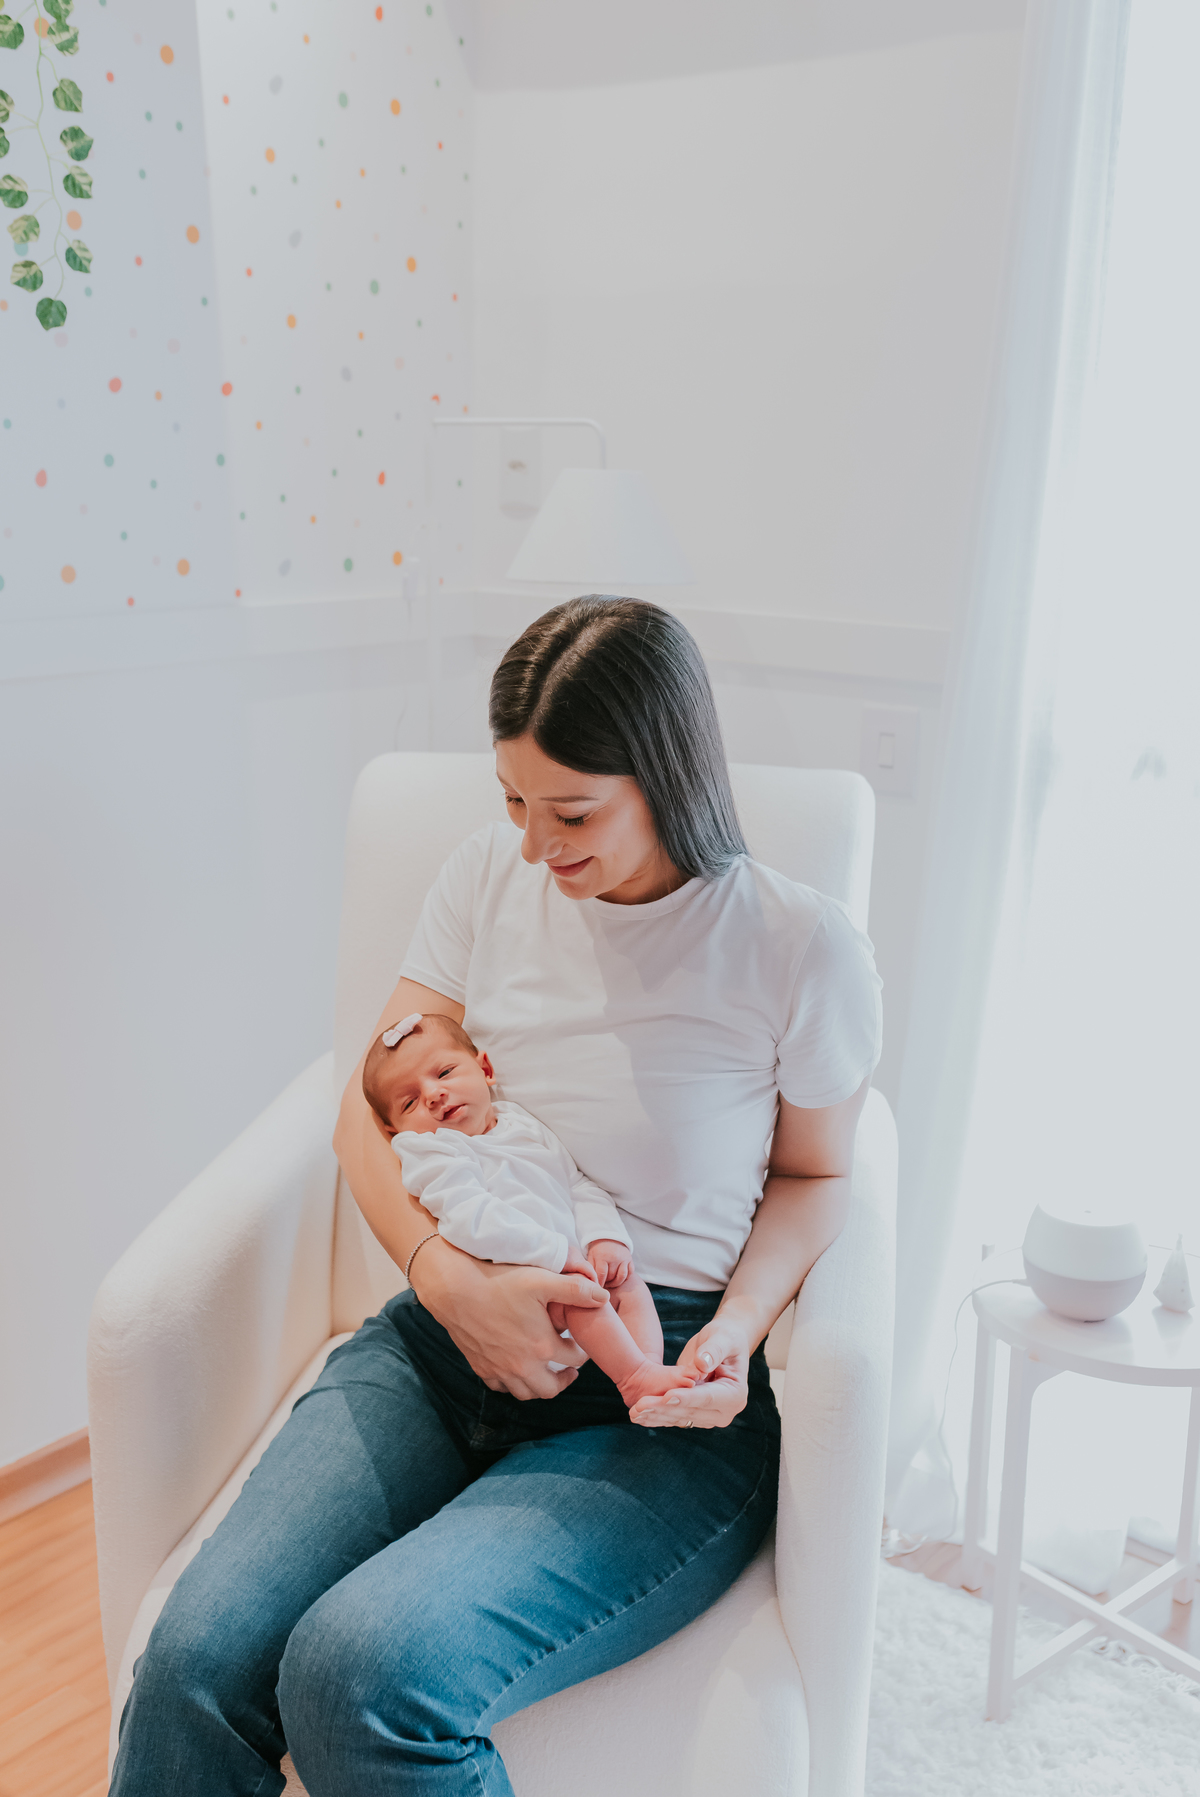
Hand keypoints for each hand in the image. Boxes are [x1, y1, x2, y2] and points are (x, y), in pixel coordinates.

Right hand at [411, 1239, 608, 1400]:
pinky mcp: (481, 1368)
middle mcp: (522, 1366)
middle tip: (570, 1366)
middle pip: (552, 1388)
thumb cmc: (499, 1281)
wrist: (455, 1289)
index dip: (583, 1351)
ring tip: (547, 1371)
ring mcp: (500, 1370)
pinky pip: (501, 1388)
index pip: (575, 1359)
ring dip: (540, 1385)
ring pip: (526, 1393)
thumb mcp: (542, 1280)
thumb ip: (576, 1289)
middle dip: (565, 1379)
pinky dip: (513, 1384)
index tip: (581, 1343)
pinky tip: (517, 1369)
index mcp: (542, 1346)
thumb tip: (603, 1297)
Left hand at [587, 1238, 633, 1288]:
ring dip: (616, 1282)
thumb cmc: (598, 1250)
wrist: (609, 1237)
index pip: (602, 1275)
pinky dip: (625, 1278)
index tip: (597, 1288)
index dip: (600, 1283)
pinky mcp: (630, 1259)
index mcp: (602, 1256)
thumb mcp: (591, 1257)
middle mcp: (614, 1257)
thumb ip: (591, 1269)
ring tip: (610, 1283)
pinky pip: (630, 1273)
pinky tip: (618, 1278)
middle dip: (606, 1282)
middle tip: (603, 1284)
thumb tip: (592, 1283)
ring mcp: (623, 1258)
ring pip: (622, 1277)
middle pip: (611, 1276)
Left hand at [628, 1312, 750, 1430]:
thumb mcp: (722, 1338)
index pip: (707, 1398)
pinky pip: (675, 1417)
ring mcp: (710, 1417)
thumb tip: (701, 1364)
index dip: (687, 1397)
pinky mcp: (696, 1416)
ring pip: (680, 1418)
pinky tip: (639, 1416)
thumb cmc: (725, 1338)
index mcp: (736, 1395)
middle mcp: (724, 1412)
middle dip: (664, 1409)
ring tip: (634, 1412)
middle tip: (640, 1406)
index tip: (667, 1395)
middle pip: (691, 1412)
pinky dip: (657, 1416)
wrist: (724, 1345)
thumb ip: (714, 1351)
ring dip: (656, 1416)